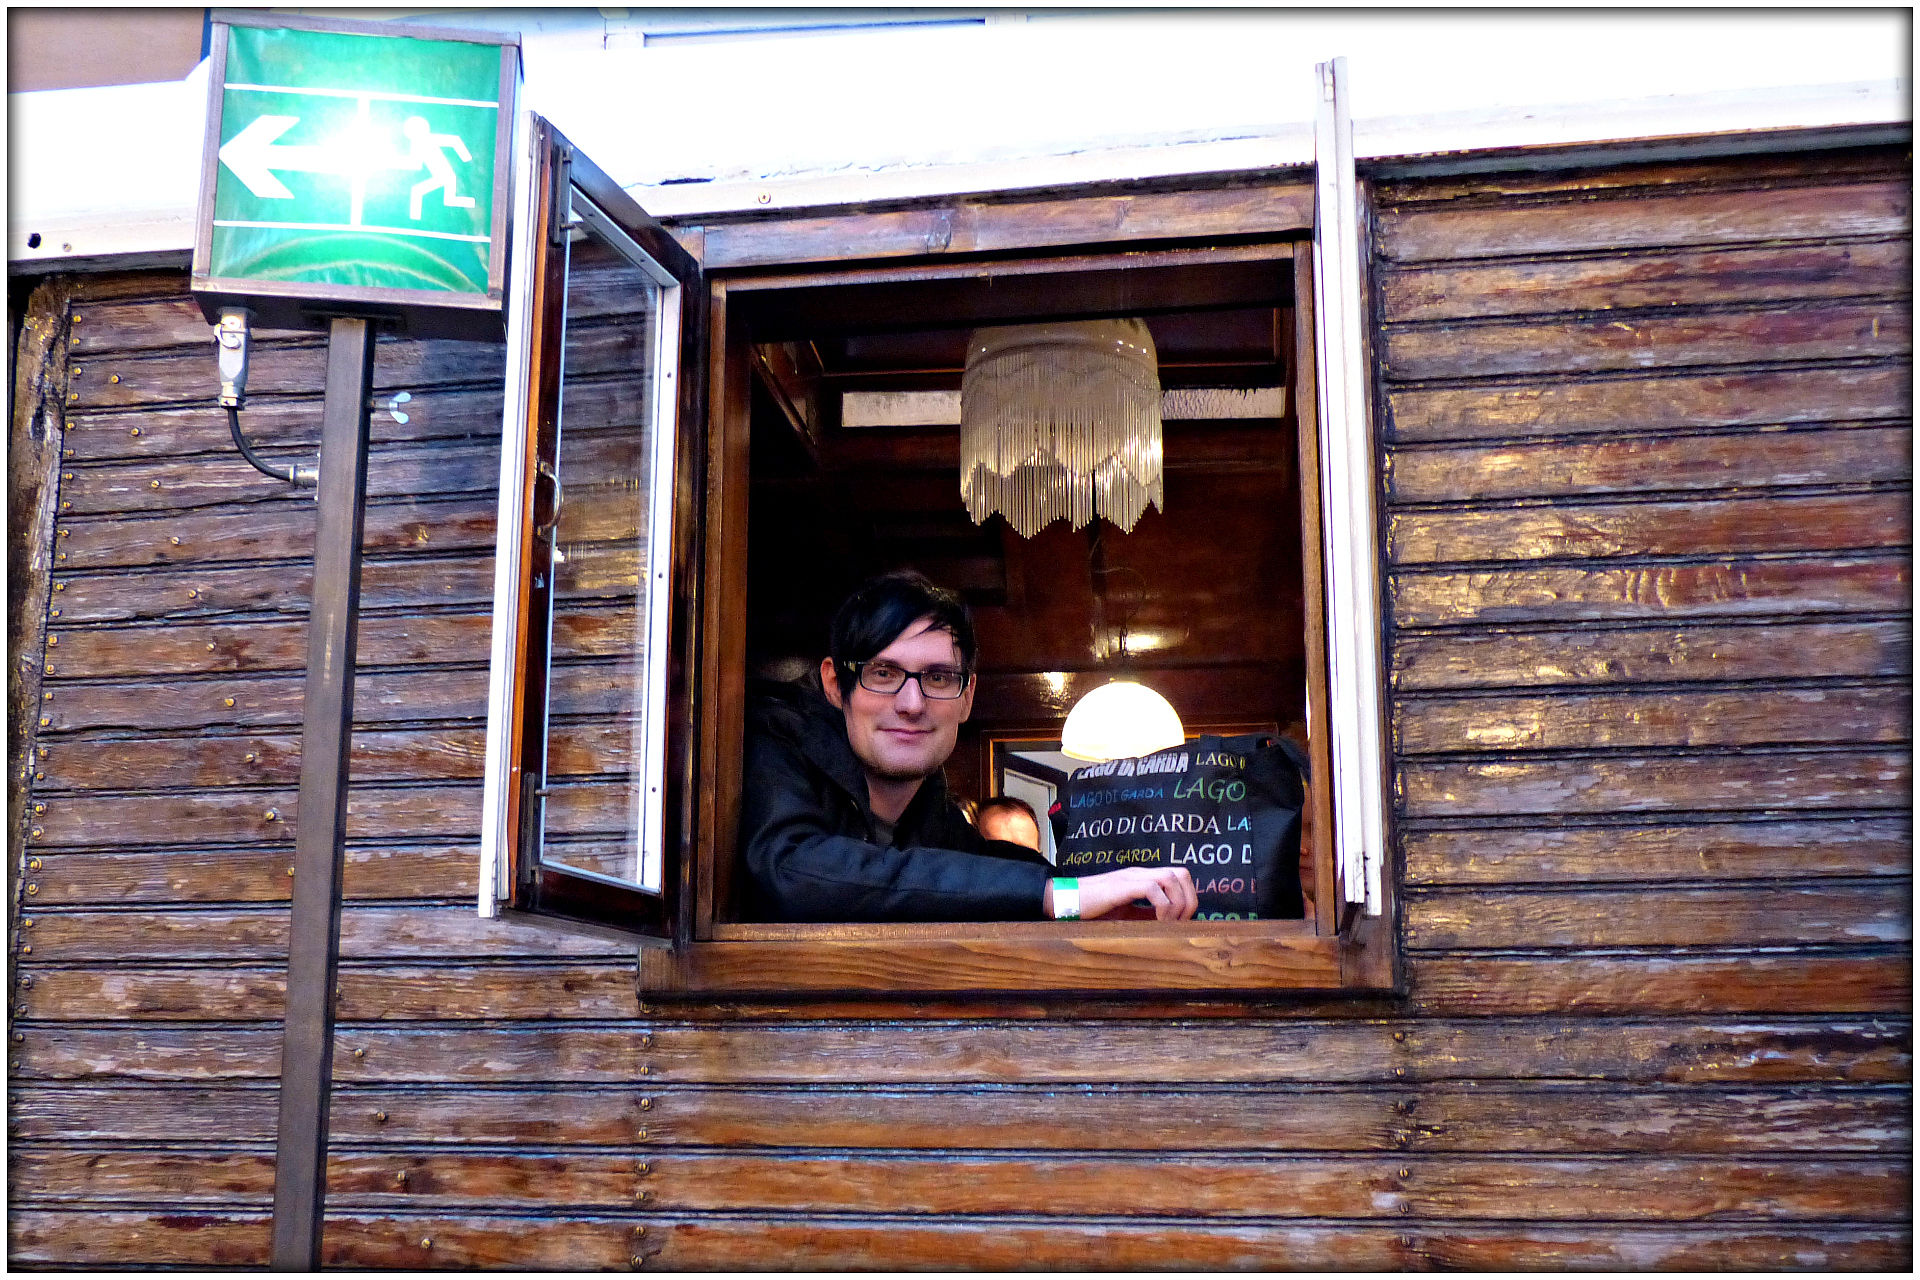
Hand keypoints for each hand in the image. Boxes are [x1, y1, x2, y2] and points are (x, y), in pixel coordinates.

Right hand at [1074, 866, 1197, 921]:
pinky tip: (1156, 922)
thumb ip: (1145, 917)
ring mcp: (1131, 877)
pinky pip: (1153, 889)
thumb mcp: (1126, 915)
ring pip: (1171, 877)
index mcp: (1143, 879)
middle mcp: (1141, 873)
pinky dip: (1162, 906)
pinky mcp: (1122, 886)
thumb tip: (1169, 929)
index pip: (1180, 877)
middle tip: (1180, 922)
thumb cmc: (1092, 910)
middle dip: (1189, 899)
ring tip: (1167, 923)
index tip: (1182, 922)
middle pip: (1182, 873)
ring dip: (1177, 903)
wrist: (1065, 902)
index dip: (1188, 899)